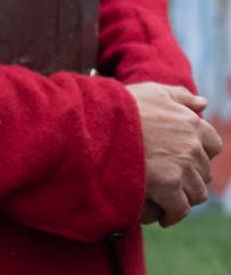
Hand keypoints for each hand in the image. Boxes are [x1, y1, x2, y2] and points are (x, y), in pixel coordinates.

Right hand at [132, 81, 220, 226]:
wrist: (95, 123)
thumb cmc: (121, 106)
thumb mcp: (152, 92)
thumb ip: (180, 96)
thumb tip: (203, 103)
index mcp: (192, 123)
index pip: (213, 145)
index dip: (199, 153)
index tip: (181, 157)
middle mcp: (192, 145)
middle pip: (204, 172)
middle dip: (189, 177)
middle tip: (167, 180)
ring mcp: (182, 166)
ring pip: (196, 193)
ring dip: (182, 197)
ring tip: (163, 198)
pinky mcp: (168, 185)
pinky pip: (180, 208)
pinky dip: (172, 214)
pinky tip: (161, 215)